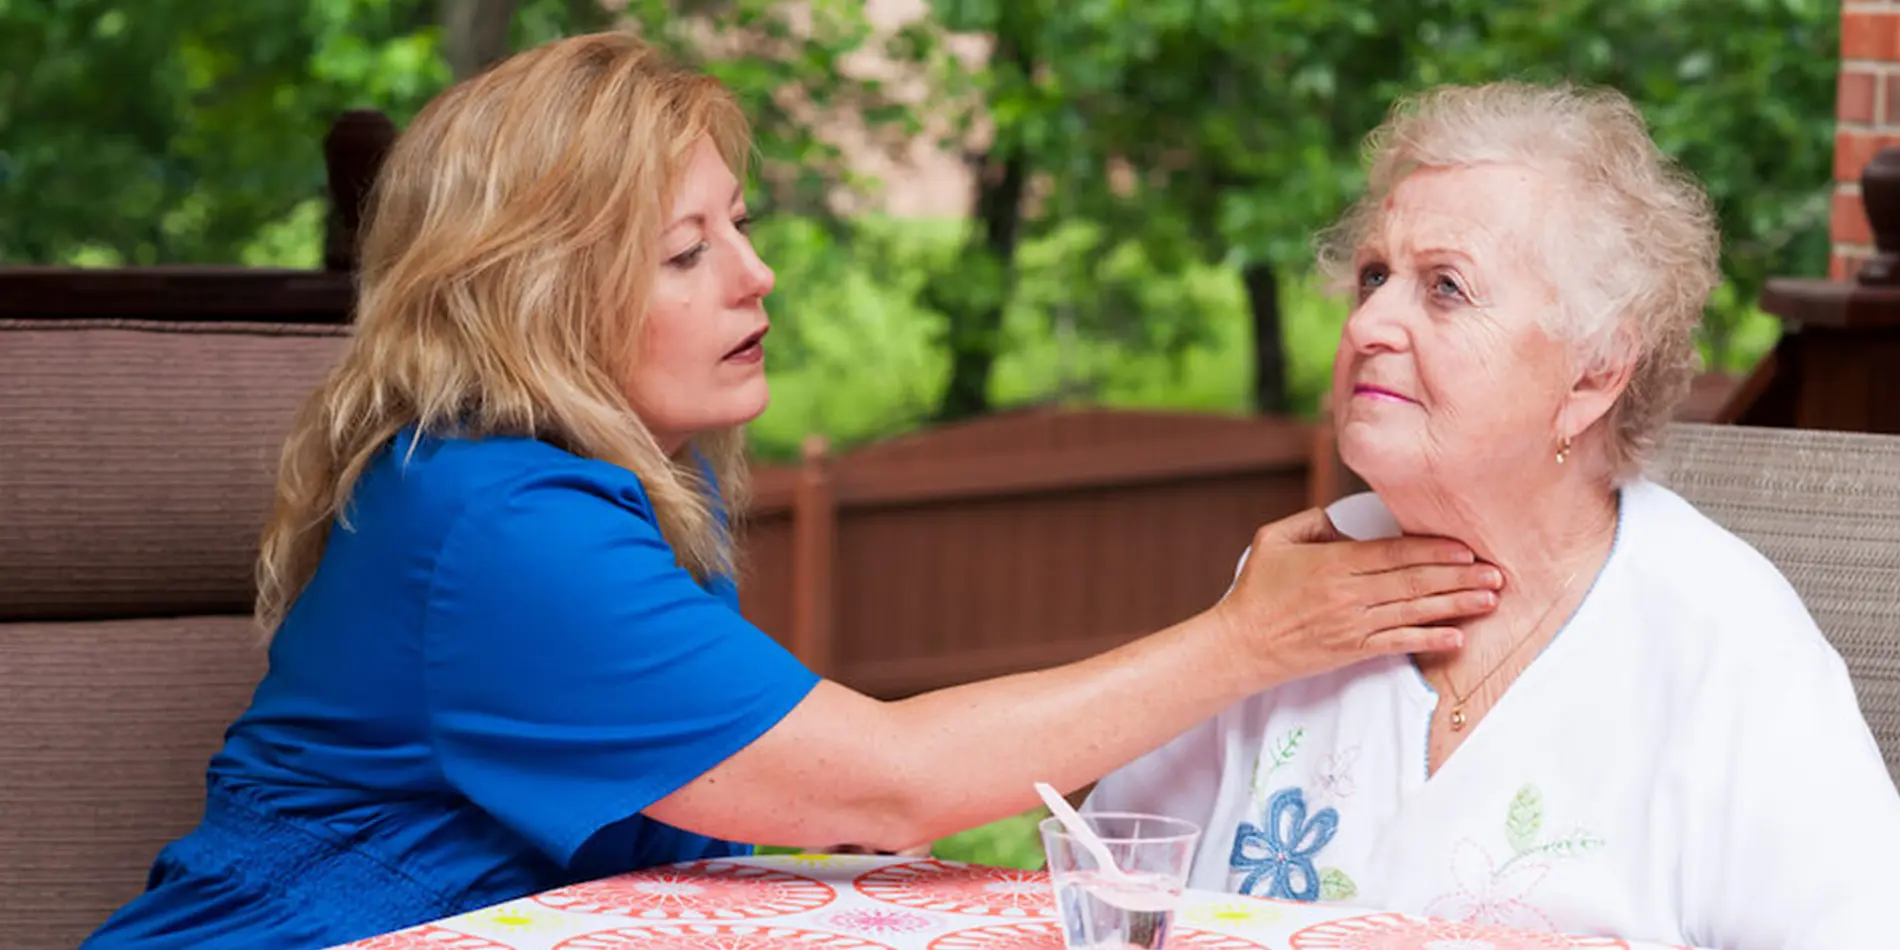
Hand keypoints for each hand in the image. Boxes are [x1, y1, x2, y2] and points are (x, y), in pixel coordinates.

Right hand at [1210, 507, 1501, 685]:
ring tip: (1489, 599)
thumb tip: (1347, 521)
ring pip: (1413, 611)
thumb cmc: (1256, 589)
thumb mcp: (1275, 539)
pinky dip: (1428, 640)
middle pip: (1413, 582)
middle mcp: (1347, 594)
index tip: (1465, 547)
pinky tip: (1456, 637)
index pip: (1393, 554)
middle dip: (1458, 576)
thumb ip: (1313, 523)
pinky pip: (1397, 644)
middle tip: (1496, 572)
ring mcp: (1352, 625)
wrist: (1241, 644)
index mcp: (1332, 563)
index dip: (1433, 550)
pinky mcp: (1351, 651)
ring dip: (1455, 605)